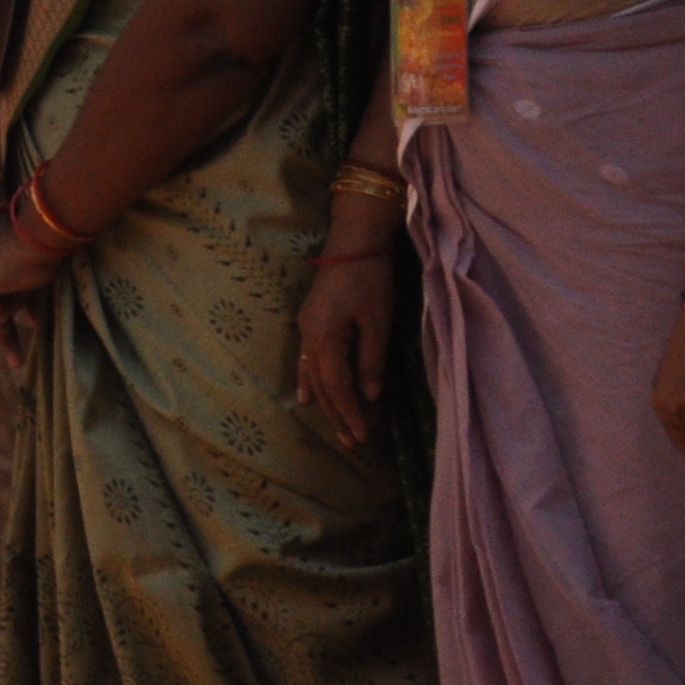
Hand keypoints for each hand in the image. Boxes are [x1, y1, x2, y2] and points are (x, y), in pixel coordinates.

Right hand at [293, 241, 397, 453]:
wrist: (353, 242)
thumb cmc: (369, 280)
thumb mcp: (378, 323)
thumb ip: (372, 361)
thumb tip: (370, 395)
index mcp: (324, 338)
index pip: (336, 385)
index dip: (349, 412)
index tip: (362, 435)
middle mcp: (309, 337)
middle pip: (321, 384)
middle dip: (337, 413)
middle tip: (352, 442)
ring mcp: (306, 328)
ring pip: (313, 374)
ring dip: (325, 401)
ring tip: (333, 427)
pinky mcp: (311, 321)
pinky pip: (307, 359)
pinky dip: (309, 379)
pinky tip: (307, 393)